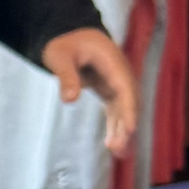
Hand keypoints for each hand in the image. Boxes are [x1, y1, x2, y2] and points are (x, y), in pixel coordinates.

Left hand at [41, 26, 138, 156]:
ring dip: (122, 130)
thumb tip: (69, 100)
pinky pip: (117, 111)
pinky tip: (113, 146)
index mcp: (112, 61)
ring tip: (118, 153)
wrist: (69, 35)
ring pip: (124, 109)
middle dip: (126, 125)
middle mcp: (120, 73)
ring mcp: (116, 82)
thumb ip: (65, 75)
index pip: (124, 87)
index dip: (129, 108)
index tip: (130, 128)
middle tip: (118, 148)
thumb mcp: (59, 56)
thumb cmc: (64, 44)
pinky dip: (116, 127)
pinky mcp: (110, 91)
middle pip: (128, 101)